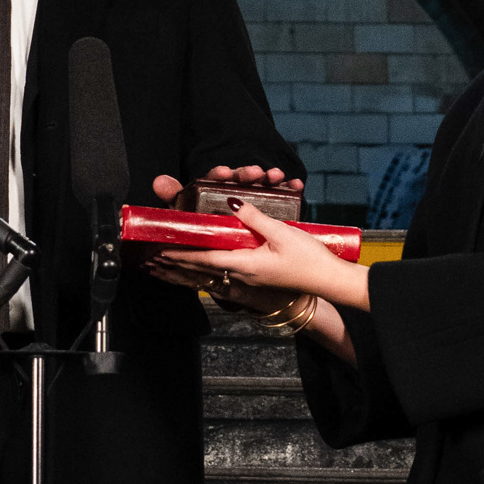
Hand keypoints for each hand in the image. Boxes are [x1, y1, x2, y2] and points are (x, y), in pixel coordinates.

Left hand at [134, 164, 314, 299]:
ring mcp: (249, 278)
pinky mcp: (257, 277)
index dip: (180, 255)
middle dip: (176, 265)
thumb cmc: (308, 260)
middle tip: (154, 262)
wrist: (329, 281)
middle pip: (202, 269)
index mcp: (244, 264)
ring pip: (211, 272)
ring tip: (168, 267)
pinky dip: (207, 270)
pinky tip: (201, 270)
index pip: (203, 258)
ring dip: (188, 269)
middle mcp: (242, 274)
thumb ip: (254, 217)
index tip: (159, 252)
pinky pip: (225, 273)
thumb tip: (232, 202)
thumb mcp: (282, 233)